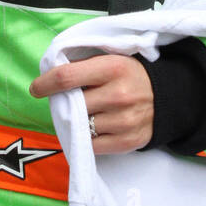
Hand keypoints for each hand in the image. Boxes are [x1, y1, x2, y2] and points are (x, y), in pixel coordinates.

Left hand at [30, 54, 154, 154]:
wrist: (168, 97)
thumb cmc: (130, 76)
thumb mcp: (112, 60)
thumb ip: (84, 66)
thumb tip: (48, 77)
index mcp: (112, 68)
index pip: (66, 77)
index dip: (45, 83)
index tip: (37, 88)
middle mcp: (119, 95)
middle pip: (73, 105)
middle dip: (64, 105)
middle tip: (67, 102)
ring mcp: (124, 121)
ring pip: (82, 127)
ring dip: (77, 122)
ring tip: (87, 114)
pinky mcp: (128, 141)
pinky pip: (92, 146)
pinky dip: (88, 139)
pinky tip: (95, 128)